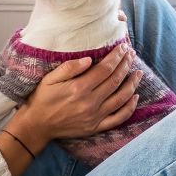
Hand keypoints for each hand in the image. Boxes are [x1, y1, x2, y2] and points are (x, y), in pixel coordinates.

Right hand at [10, 48, 140, 140]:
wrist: (37, 125)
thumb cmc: (42, 99)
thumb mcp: (50, 79)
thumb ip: (69, 68)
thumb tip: (89, 59)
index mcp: (79, 88)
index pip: (105, 69)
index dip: (116, 57)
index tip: (123, 47)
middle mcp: (90, 102)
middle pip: (115, 80)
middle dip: (126, 65)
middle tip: (132, 54)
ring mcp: (95, 116)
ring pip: (121, 98)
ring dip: (132, 84)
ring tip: (138, 73)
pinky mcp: (96, 127)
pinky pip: (118, 118)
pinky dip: (129, 108)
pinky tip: (135, 97)